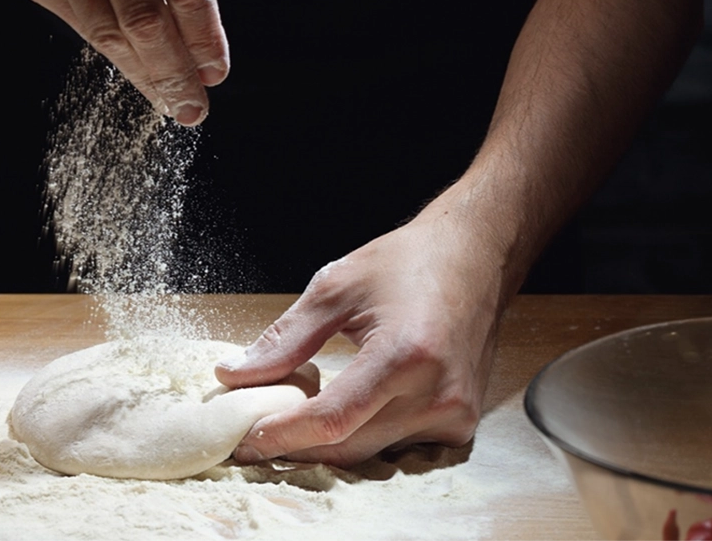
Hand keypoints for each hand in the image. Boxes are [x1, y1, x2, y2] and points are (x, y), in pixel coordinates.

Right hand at [0, 0, 228, 124]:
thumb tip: (200, 50)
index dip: (204, 38)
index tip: (216, 73)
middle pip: (145, 19)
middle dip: (174, 73)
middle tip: (193, 107)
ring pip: (106, 32)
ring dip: (143, 75)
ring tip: (167, 100)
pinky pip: (77, 22)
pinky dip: (109, 47)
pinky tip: (131, 62)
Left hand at [215, 190, 513, 466]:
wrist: (477, 258)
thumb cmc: (410, 262)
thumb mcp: (336, 288)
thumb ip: (285, 339)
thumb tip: (234, 375)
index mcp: (406, 354)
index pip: (331, 418)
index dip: (282, 434)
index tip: (243, 439)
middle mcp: (437, 393)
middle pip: (348, 447)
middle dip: (294, 446)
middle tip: (252, 436)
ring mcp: (455, 414)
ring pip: (370, 454)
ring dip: (325, 445)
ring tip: (290, 421)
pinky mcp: (461, 423)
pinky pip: (397, 447)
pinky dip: (362, 438)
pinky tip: (339, 417)